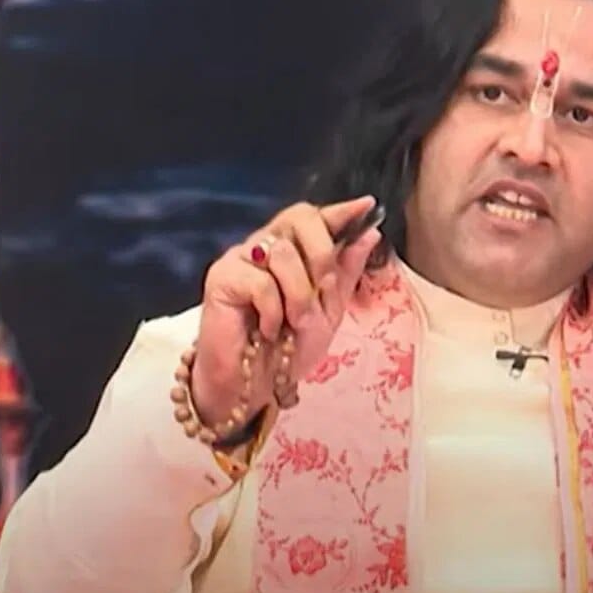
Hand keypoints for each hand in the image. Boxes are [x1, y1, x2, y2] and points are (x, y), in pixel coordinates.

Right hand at [191, 195, 381, 427]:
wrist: (257, 385)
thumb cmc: (289, 348)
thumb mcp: (330, 310)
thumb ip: (347, 271)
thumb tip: (371, 232)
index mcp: (294, 250)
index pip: (316, 217)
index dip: (341, 211)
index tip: (367, 207)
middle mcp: (266, 245)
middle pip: (300, 218)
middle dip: (322, 254)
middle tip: (325, 290)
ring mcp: (242, 258)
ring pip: (284, 253)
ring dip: (300, 295)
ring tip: (295, 322)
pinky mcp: (222, 277)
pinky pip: (261, 281)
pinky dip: (274, 310)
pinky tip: (268, 329)